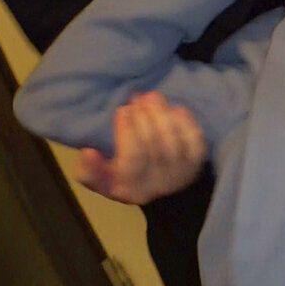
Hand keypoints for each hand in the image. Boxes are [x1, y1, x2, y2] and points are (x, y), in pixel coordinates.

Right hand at [74, 91, 206, 204]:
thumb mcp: (99, 177)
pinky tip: (175, 109)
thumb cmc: (121, 175)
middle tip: (136, 97)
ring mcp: (180, 174)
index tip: (122, 109)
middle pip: (155, 146)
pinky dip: (187, 123)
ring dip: (162, 114)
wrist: (155, 184)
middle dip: (145, 117)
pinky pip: (195, 142)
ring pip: (174, 141)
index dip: (128, 131)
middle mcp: (158, 184)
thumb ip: (88, 170)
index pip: (133, 158)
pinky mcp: (196, 163)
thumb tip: (88, 152)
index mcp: (130, 189)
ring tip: (151, 97)